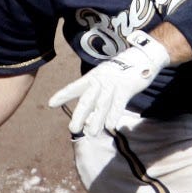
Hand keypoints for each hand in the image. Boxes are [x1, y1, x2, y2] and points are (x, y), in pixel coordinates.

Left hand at [47, 31, 170, 135]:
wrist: (140, 58)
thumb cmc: (119, 72)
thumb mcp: (103, 78)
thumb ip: (95, 94)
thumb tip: (86, 114)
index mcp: (92, 77)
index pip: (75, 87)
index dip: (63, 95)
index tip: (51, 103)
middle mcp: (100, 81)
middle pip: (87, 100)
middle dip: (79, 115)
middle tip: (72, 129)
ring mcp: (113, 85)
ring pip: (102, 105)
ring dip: (96, 120)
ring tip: (90, 133)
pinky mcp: (126, 88)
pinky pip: (118, 104)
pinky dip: (114, 115)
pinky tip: (109, 127)